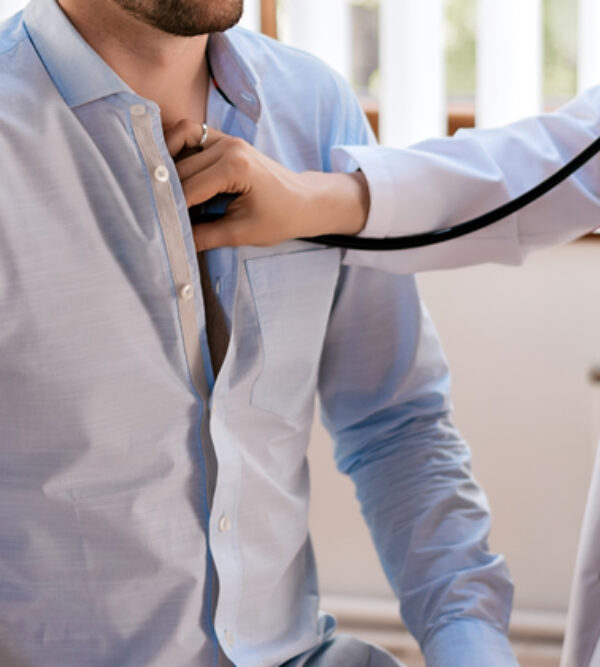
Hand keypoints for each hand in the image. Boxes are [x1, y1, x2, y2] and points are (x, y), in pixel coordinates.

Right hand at [164, 120, 369, 250]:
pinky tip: (168, 170)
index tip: (154, 224)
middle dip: (164, 191)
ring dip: (165, 165)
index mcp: (235, 167)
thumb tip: (171, 241)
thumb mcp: (242, 233)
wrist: (304, 202)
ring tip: (158, 190)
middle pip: (179, 168)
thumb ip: (204, 236)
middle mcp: (228, 146)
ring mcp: (225, 139)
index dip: (170, 208)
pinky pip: (189, 134)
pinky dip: (174, 148)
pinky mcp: (223, 140)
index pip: (188, 188)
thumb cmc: (280, 219)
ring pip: (178, 143)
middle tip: (151, 213)